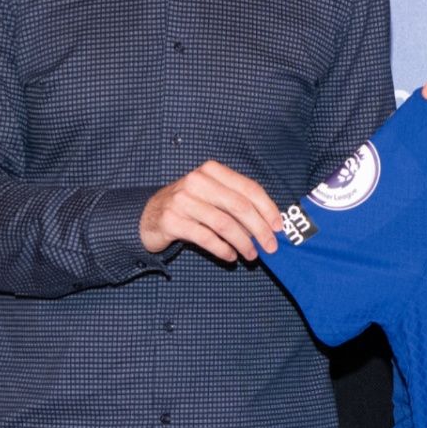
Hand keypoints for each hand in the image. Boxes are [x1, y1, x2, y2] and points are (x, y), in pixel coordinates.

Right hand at [139, 160, 281, 261]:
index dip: (268, 209)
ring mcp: (182, 201)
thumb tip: (269, 224)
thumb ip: (236, 202)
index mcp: (212, 171)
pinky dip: (222, 249)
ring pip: (224, 224)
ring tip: (252, 255)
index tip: (279, 228)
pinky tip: (231, 256)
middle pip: (239, 206)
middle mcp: (197, 182)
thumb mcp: (211, 196)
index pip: (248, 188)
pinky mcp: (172, 221)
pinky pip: (205, 238)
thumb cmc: (189, 206)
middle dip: (259, 229)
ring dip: (243, 242)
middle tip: (270, 247)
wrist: (147, 215)